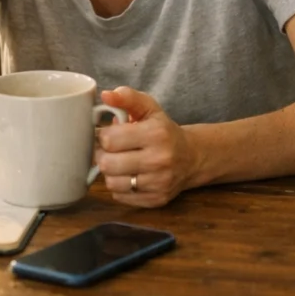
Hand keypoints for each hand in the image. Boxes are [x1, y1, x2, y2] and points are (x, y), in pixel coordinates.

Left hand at [95, 86, 197, 207]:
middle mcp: (159, 160)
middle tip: (108, 150)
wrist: (192, 157)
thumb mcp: (149, 108)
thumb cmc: (164, 130)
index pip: (110, 139)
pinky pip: (121, 197)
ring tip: (117, 163)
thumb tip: (106, 95)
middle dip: (102, 155)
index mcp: (156, 134)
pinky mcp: (156, 200)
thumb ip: (127, 97)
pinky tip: (127, 175)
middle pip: (108, 164)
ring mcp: (159, 183)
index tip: (107, 134)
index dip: (103, 136)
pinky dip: (119, 187)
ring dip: (110, 173)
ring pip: (112, 183)